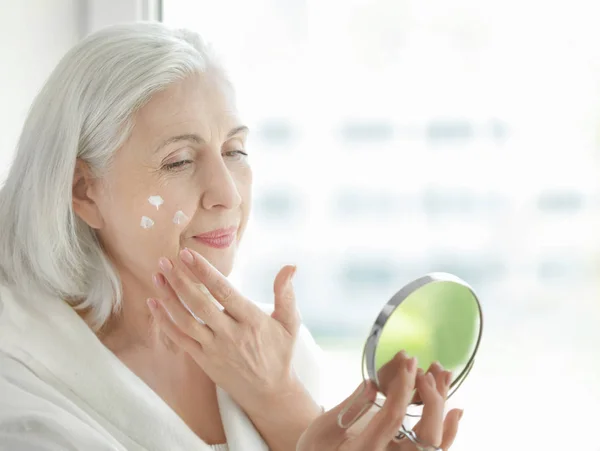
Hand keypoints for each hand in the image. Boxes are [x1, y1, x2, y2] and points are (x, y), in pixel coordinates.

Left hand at [147, 248, 315, 419]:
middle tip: (165, 260)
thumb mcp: (290, 323)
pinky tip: (154, 303)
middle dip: (180, 280)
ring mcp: (214, 349)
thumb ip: (286, 294)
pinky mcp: (203, 360)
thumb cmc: (280, 353)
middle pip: (199, 304)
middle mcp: (231, 334)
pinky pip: (180, 339)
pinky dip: (165, 321)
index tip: (187, 254)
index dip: (204, 272)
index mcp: (252, 320)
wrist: (269, 392)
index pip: (224, 292)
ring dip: (168, 298)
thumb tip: (290, 266)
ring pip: (185, 321)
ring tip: (157, 276)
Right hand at [297, 352, 462, 450]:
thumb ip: (349, 408)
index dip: (403, 387)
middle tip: (424, 368)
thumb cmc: (316, 450)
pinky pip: (433, 450)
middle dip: (431, 398)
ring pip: (435, 444)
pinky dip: (448, 432)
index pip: (393, 417)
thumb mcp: (322, 431)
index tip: (408, 362)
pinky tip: (455, 410)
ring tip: (442, 374)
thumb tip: (373, 385)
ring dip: (443, 408)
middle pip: (425, 435)